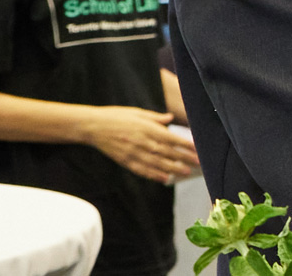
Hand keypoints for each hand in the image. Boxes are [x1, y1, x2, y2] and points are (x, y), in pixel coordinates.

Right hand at [81, 106, 199, 183]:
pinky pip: (142, 170)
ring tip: (186, 173)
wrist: (92, 126)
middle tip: (199, 164)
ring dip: (173, 169)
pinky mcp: (125, 161)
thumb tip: (170, 117)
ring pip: (157, 163)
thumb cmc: (116, 116)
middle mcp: (143, 142)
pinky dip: (154, 175)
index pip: (172, 138)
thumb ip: (155, 118)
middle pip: (168, 153)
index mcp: (148, 128)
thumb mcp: (138, 112)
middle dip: (184, 159)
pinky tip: (165, 179)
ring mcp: (134, 153)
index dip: (186, 145)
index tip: (198, 149)